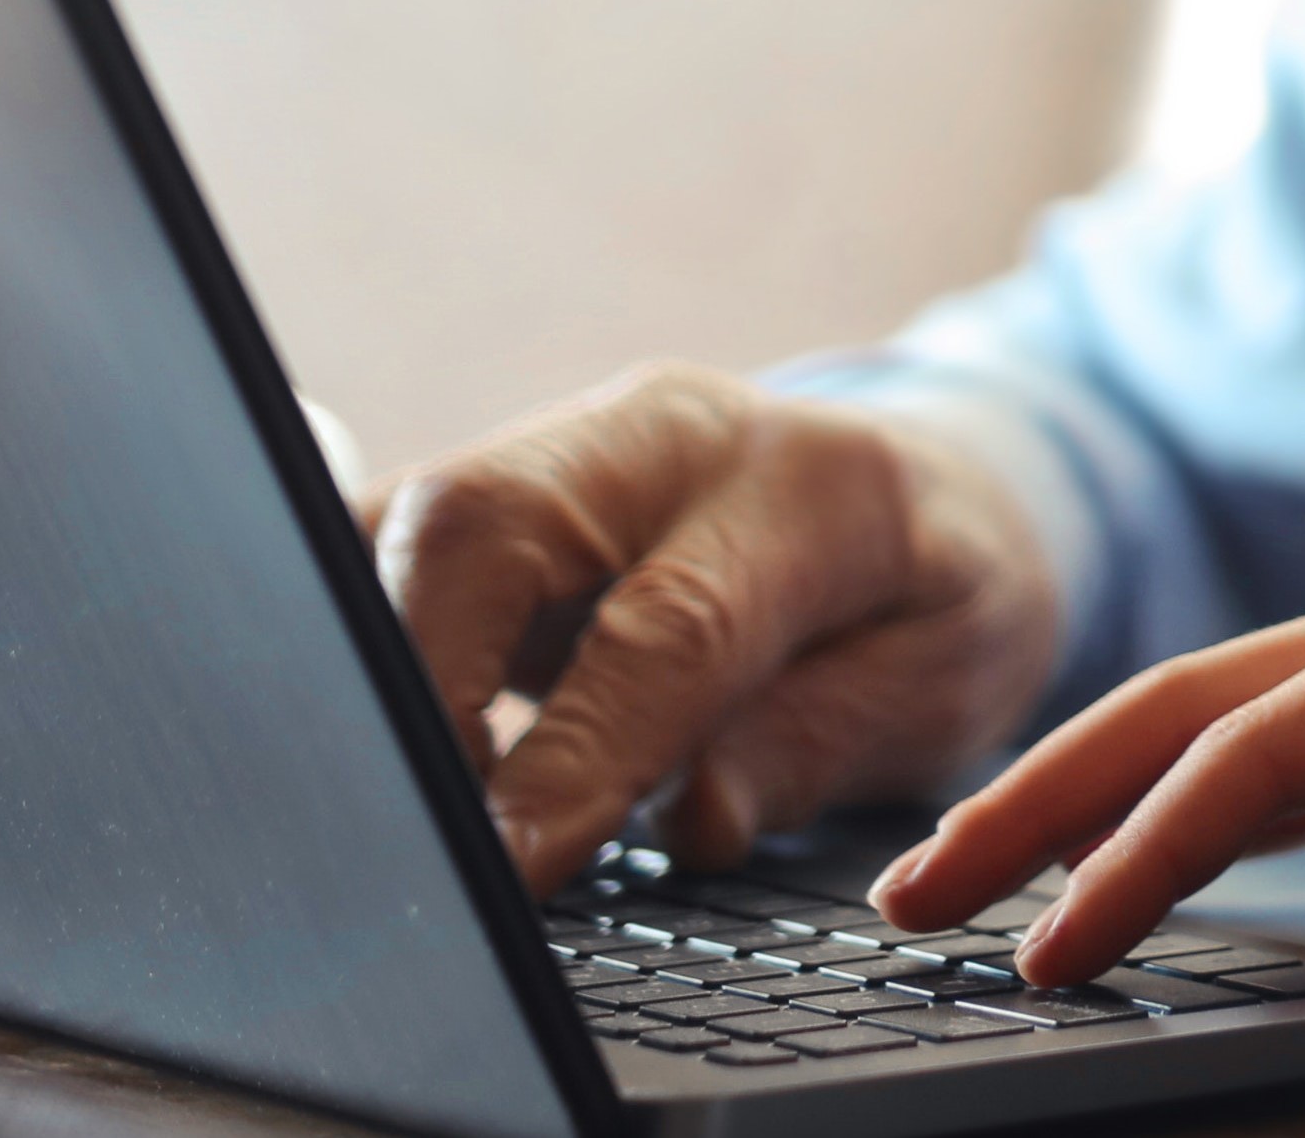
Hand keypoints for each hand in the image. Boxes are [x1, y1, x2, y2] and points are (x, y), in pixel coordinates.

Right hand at [368, 362, 1058, 887]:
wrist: (923, 496)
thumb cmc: (935, 598)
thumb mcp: (946, 684)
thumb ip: (818, 744)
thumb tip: (691, 816)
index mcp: (808, 482)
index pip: (667, 623)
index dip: (576, 754)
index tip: (513, 865)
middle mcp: (661, 439)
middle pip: (483, 526)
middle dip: (424, 686)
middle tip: (431, 835)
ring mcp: (560, 451)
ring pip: (400, 526)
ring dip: (374, 668)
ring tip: (402, 802)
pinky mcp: (486, 494)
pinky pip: (378, 550)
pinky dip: (358, 647)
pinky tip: (378, 744)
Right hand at [875, 551, 1304, 986]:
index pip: (1262, 747)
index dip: (1144, 851)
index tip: (1050, 949)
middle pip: (1194, 705)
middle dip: (1045, 795)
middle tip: (908, 897)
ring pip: (1229, 728)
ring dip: (1100, 799)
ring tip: (977, 884)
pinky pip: (1299, 767)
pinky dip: (1197, 812)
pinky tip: (1139, 866)